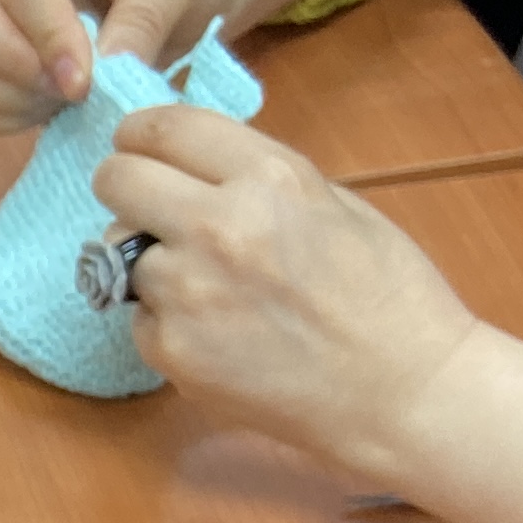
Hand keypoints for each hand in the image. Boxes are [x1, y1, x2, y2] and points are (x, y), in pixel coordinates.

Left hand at [92, 109, 479, 480]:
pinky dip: (165, 321)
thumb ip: (259, 180)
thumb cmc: (388, 296)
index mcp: (268, 177)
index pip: (165, 128)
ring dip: (148, 261)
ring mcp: (188, 291)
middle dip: (127, 188)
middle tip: (147, 207)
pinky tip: (218, 335)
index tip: (136, 144)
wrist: (404, 393)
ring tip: (207, 287)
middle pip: (117, 180)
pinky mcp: (172, 350)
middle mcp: (218, 226)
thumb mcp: (336, 205)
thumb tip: (197, 167)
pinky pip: (140, 317)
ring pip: (119, 253)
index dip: (140, 133)